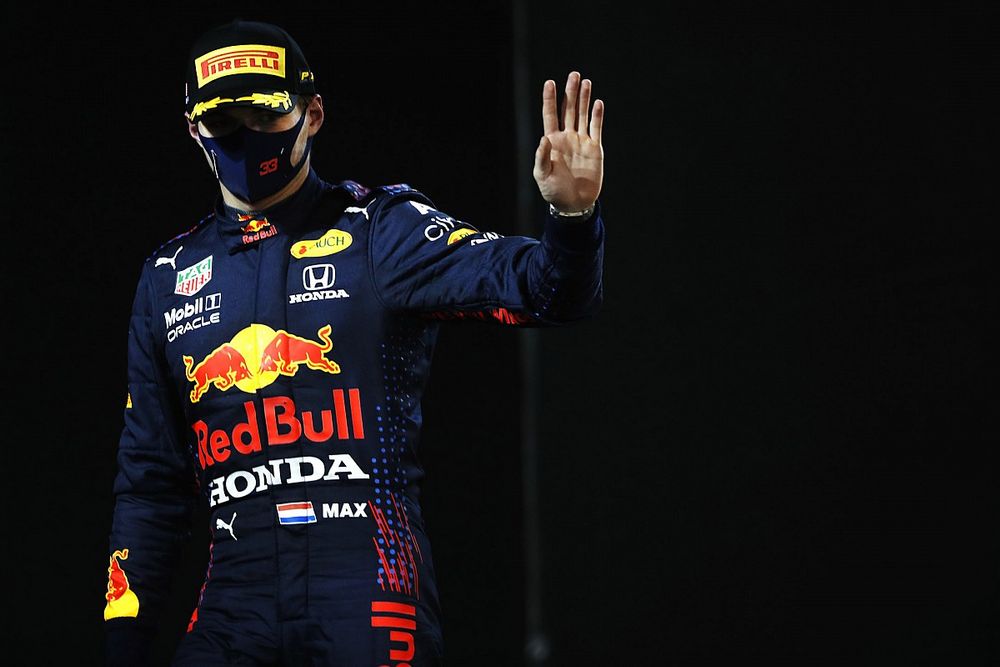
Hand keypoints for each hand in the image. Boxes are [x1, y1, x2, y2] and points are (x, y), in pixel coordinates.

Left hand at [533, 71, 604, 212]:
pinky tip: (597, 103)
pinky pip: (596, 128)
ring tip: (585, 82)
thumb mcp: (542, 176)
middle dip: (570, 92)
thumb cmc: (553, 191)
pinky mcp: (594, 149)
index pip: (550, 115)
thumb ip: (542, 157)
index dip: (550, 99)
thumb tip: (544, 138)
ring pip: (582, 115)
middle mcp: (567, 137)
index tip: (550, 83)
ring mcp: (581, 141)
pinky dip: (597, 116)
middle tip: (573, 74)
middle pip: (568, 110)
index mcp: (552, 141)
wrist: (573, 204)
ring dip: (584, 98)